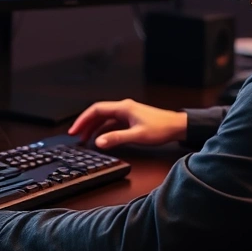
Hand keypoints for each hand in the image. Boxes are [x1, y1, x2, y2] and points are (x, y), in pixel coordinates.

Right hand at [69, 98, 186, 148]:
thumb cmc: (161, 128)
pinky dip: (104, 130)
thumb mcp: (137, 135)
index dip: (83, 120)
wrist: (177, 126)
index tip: (74, 130)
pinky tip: (101, 139)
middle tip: (75, 135)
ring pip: (105, 118)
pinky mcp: (131, 120)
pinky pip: (112, 123)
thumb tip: (98, 142)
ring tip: (85, 139)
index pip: (96, 110)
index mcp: (123, 108)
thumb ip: (116, 138)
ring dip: (94, 127)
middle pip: (98, 113)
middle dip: (85, 123)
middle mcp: (123, 108)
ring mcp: (127, 113)